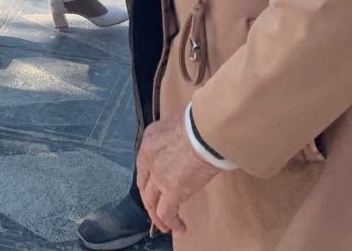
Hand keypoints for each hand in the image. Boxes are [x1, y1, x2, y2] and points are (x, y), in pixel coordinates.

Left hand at [137, 117, 222, 235]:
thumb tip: (186, 148)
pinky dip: (171, 222)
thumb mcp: (180, 124)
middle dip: (149, 201)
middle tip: (156, 212)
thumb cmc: (202, 123)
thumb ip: (176, 138)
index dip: (148, 180)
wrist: (207, 130)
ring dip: (158, 217)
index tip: (155, 189)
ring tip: (166, 226)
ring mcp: (158, 175)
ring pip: (151, 201)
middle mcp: (149, 157)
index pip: (144, 164)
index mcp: (150, 138)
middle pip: (144, 185)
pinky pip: (166, 212)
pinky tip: (180, 227)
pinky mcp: (172, 190)